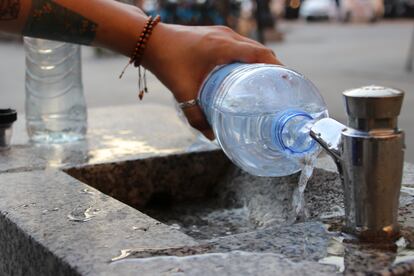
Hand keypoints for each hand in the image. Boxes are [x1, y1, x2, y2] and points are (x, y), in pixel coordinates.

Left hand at [142, 23, 281, 138]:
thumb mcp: (183, 92)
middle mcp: (226, 36)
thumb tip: (212, 136)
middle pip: (260, 49)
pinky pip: (239, 44)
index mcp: (223, 47)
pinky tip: (244, 71)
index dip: (278, 67)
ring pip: (250, 45)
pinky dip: (247, 56)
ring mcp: (220, 32)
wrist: (150, 40)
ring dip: (260, 61)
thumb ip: (196, 117)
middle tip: (278, 88)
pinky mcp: (214, 33)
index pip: (261, 54)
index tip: (287, 82)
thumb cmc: (167, 62)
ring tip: (264, 81)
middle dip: (272, 67)